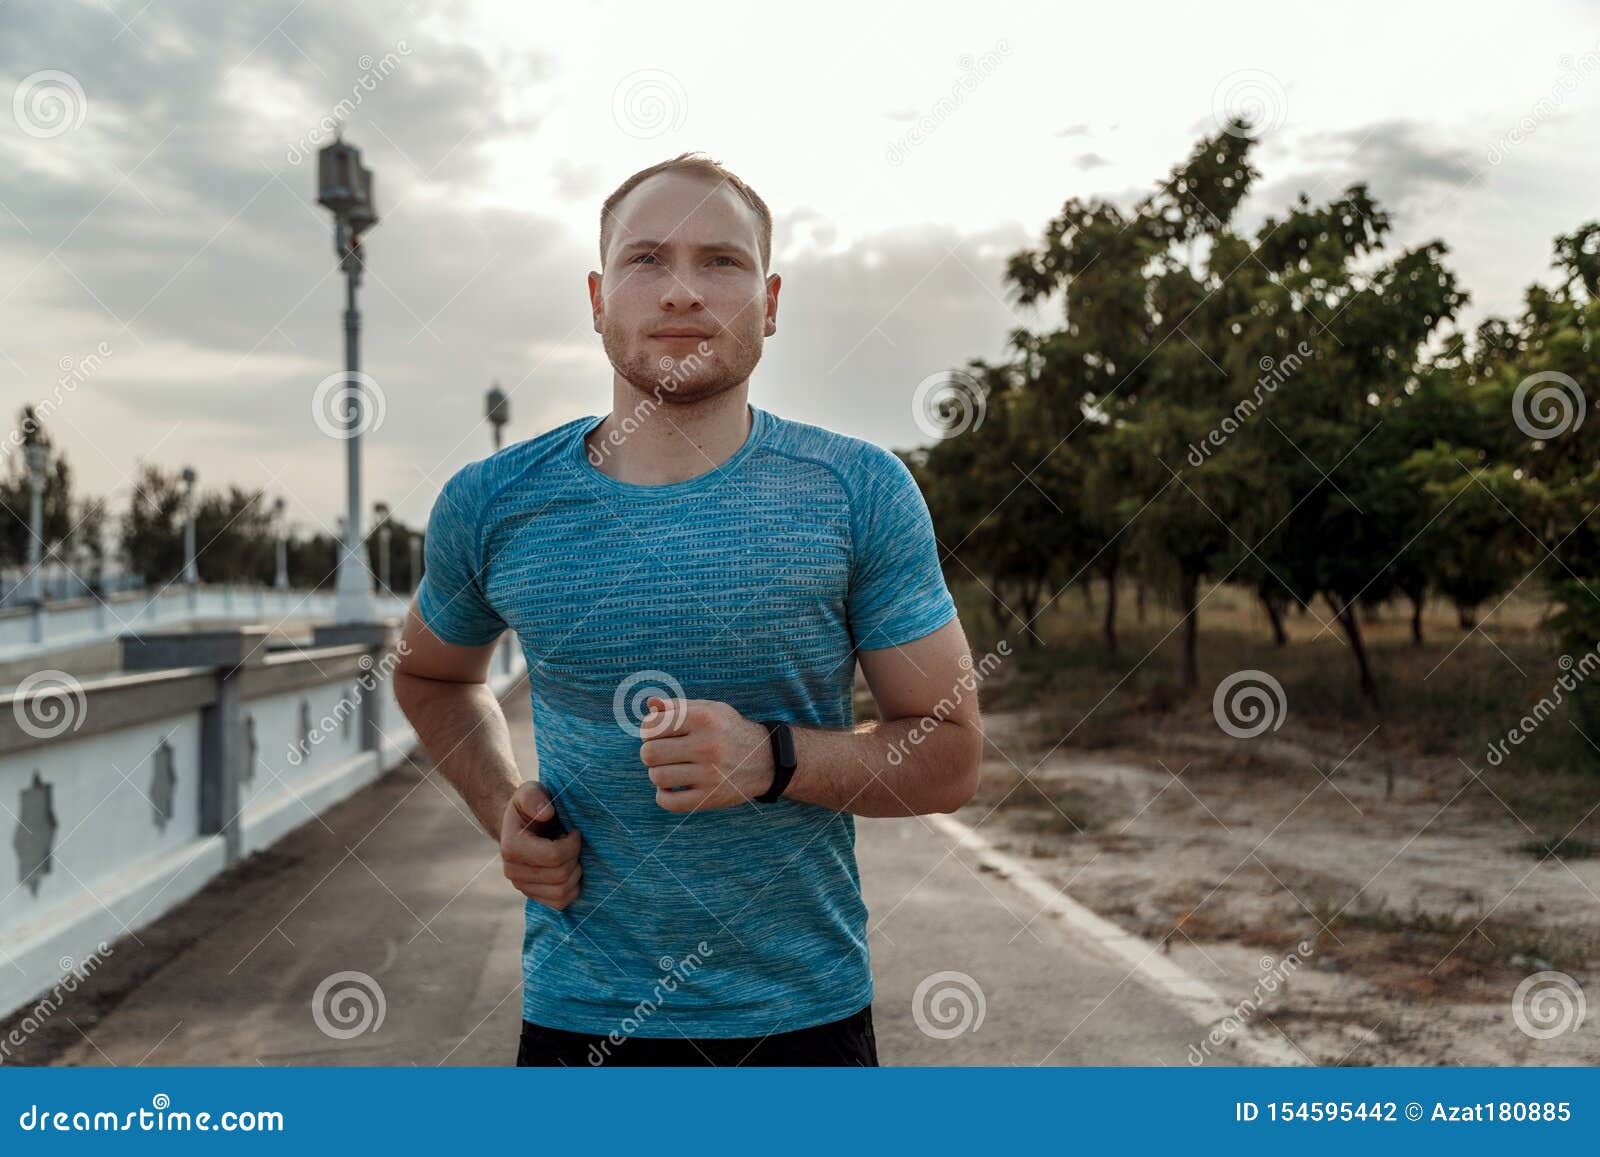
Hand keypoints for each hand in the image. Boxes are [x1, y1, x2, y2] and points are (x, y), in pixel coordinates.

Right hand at [499, 780, 581, 909]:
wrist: (523, 824)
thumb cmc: (531, 806)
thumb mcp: (530, 791)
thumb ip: (535, 797)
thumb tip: (547, 813)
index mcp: (512, 847)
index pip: (553, 856)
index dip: (572, 844)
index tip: (574, 831)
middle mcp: (513, 872)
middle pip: (560, 875)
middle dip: (575, 857)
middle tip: (573, 842)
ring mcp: (522, 887)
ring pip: (561, 892)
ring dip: (575, 872)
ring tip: (571, 855)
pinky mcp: (534, 896)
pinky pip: (560, 902)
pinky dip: (572, 887)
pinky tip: (570, 868)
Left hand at [639, 696, 774, 811]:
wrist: (767, 760)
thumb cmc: (729, 730)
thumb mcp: (709, 710)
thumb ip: (677, 706)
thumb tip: (649, 705)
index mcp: (704, 719)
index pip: (652, 725)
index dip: (648, 730)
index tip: (658, 734)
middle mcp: (708, 745)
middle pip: (650, 753)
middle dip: (650, 753)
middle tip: (662, 753)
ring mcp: (710, 774)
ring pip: (657, 777)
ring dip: (658, 774)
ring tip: (670, 770)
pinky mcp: (710, 798)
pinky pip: (669, 802)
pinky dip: (664, 796)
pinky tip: (673, 788)